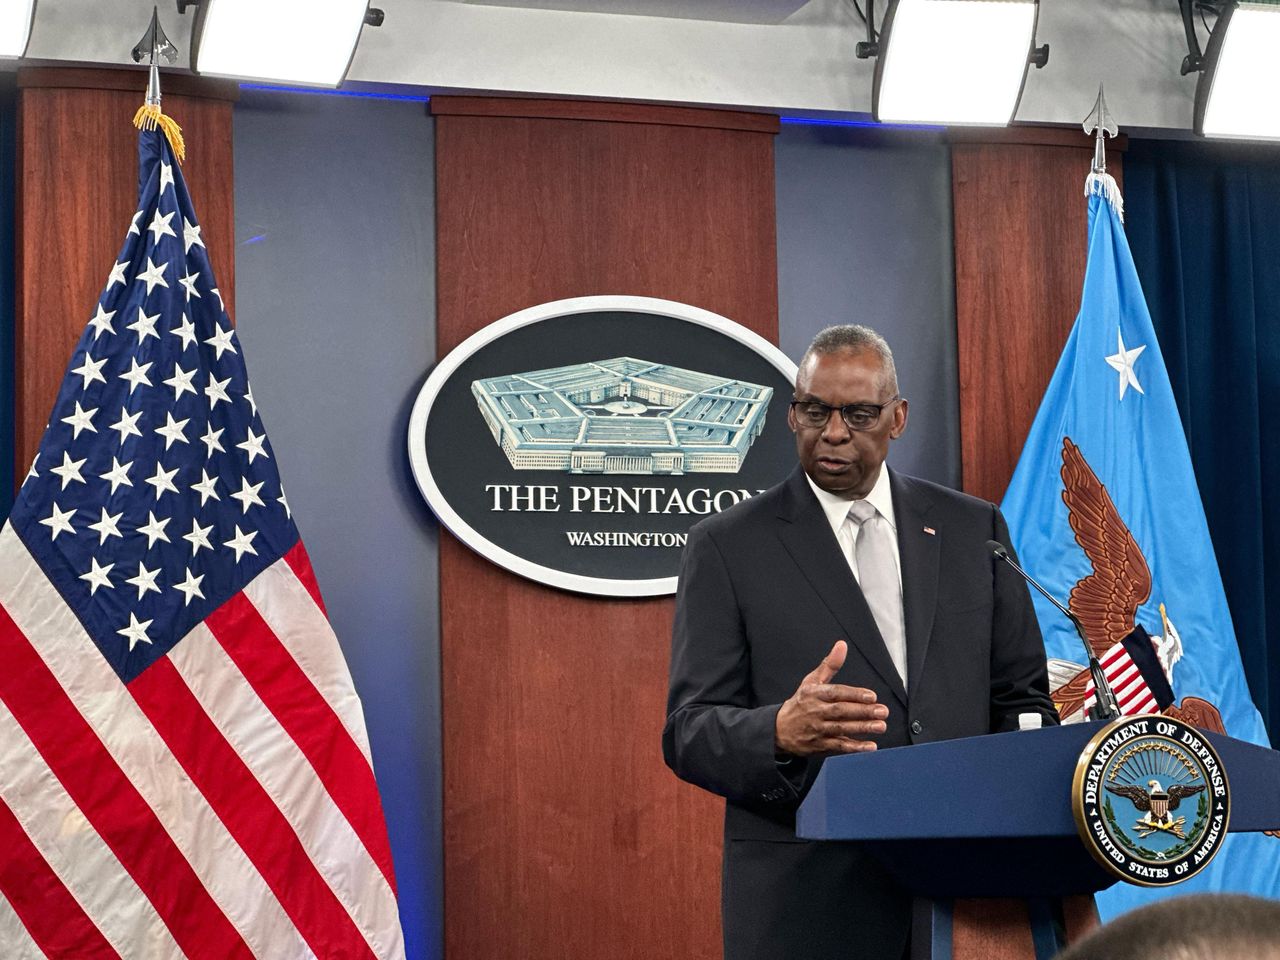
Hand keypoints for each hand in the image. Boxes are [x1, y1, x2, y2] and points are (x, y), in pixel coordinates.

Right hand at [774, 641, 887, 756]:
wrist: (779, 730)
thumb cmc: (800, 703)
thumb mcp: (811, 681)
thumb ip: (829, 665)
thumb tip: (842, 646)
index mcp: (814, 694)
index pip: (835, 693)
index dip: (854, 695)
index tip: (872, 696)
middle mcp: (816, 712)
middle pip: (841, 711)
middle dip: (863, 712)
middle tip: (882, 711)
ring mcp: (818, 729)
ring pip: (842, 728)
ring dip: (862, 728)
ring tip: (880, 726)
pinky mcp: (820, 745)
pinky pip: (839, 746)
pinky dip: (855, 747)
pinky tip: (870, 746)